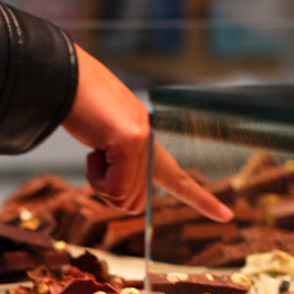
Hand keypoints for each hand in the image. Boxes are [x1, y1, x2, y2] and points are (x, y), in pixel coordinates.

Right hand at [62, 46, 232, 220]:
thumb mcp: (105, 142)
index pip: (179, 178)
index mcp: (149, 142)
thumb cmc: (80, 107)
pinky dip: (96, 178)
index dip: (202, 199)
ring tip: (95, 150)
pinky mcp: (130, 141)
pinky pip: (115, 188)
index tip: (227, 216)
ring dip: (100, 184)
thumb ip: (120, 165)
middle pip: (136, 203)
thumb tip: (123, 195)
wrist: (66, 77)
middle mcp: (152, 141)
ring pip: (125, 200)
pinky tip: (94, 149)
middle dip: (110, 191)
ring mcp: (144, 141)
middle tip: (97, 159)